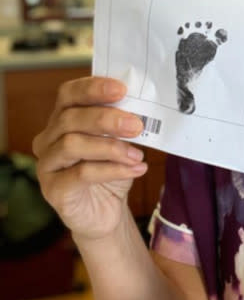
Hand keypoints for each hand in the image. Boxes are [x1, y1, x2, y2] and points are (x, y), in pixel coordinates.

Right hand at [33, 76, 146, 240]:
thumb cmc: (111, 169)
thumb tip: (140, 108)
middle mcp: (48, 139)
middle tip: (136, 125)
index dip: (93, 88)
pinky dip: (113, 170)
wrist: (107, 211)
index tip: (121, 89)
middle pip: (70, 118)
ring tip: (138, 155)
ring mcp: (47, 165)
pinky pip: (81, 174)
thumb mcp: (119, 141)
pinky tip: (135, 169)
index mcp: (62, 118)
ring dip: (111, 147)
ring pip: (72, 144)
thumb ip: (122, 122)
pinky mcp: (53, 190)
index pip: (68, 94)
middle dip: (106, 119)